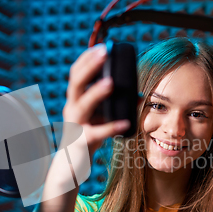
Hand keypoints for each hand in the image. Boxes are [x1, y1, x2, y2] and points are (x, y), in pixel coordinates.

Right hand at [62, 44, 130, 158]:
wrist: (73, 164)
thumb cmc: (88, 136)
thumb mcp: (100, 117)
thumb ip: (116, 105)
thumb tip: (140, 95)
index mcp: (75, 100)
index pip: (76, 74)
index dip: (86, 59)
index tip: (102, 47)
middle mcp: (72, 109)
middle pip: (75, 83)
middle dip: (89, 67)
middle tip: (104, 53)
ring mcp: (75, 125)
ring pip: (82, 105)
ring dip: (96, 93)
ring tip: (111, 83)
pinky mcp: (82, 141)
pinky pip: (97, 132)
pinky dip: (111, 127)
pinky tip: (125, 122)